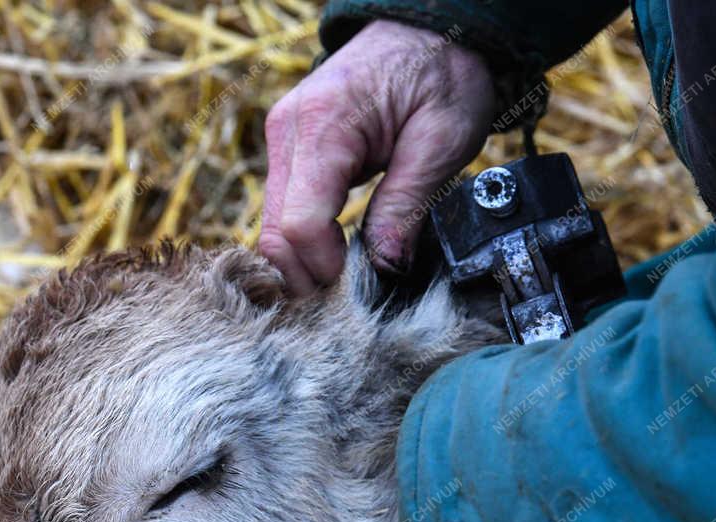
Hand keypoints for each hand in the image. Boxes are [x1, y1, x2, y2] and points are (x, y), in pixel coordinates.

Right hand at [260, 19, 495, 293]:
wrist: (429, 27)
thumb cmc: (443, 72)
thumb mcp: (442, 140)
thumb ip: (406, 205)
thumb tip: (384, 269)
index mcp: (324, 126)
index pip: (299, 224)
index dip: (325, 267)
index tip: (358, 287)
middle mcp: (288, 133)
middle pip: (275, 233)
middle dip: (307, 275)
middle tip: (349, 300)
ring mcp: (282, 140)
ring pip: (272, 228)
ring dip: (303, 262)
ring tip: (344, 281)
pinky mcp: (287, 150)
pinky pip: (282, 210)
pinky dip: (303, 241)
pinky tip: (332, 255)